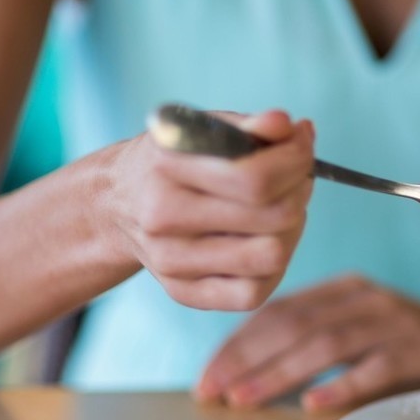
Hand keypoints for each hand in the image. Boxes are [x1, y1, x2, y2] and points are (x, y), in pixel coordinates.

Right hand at [108, 109, 313, 310]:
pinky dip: (273, 267)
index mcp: (167, 167)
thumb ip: (247, 126)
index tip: (303, 143)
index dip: (296, 160)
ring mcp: (170, 261)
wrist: (116, 203)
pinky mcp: (182, 292)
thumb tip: (286, 126)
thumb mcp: (202, 129)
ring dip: (292, 230)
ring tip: (281, 210)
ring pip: (271, 257)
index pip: (255, 178)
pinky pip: (253, 294)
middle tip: (296, 178)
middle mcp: (163, 217)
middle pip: (273, 218)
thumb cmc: (174, 161)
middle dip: (299, 191)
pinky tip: (264, 241)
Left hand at [194, 276, 419, 410]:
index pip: (280, 310)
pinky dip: (342, 385)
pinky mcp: (418, 351)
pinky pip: (374, 368)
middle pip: (294, 324)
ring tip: (245, 400)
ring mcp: (393, 322)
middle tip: (212, 391)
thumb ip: (314, 340)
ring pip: (325, 343)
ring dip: (280, 373)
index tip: (207, 377)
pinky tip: (313, 404)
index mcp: (345, 289)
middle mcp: (365, 298)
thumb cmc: (407, 347)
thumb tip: (247, 373)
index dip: (238, 342)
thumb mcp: (359, 332)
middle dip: (246, 358)